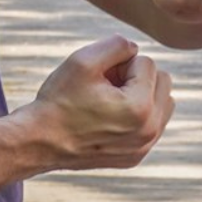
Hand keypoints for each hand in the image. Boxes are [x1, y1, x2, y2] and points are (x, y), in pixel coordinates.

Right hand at [32, 35, 173, 170]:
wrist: (39, 142)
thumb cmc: (59, 100)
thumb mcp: (83, 59)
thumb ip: (117, 44)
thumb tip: (135, 49)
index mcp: (140, 108)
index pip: (147, 63)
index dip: (120, 63)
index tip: (100, 78)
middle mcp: (149, 131)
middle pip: (162, 81)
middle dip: (136, 77)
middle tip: (107, 86)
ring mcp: (143, 147)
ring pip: (162, 102)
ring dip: (141, 94)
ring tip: (110, 101)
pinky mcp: (136, 156)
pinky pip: (153, 123)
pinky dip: (138, 114)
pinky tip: (111, 118)